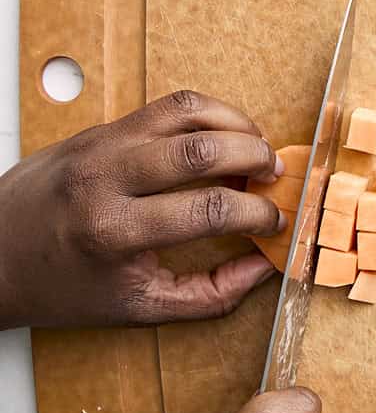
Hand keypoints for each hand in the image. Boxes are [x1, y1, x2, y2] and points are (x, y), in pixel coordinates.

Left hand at [0, 90, 285, 329]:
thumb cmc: (62, 284)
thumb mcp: (137, 306)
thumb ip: (210, 295)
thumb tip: (263, 268)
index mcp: (115, 233)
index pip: (209, 210)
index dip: (257, 216)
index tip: (274, 224)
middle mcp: (107, 179)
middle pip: (204, 150)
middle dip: (256, 159)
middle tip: (275, 176)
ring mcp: (103, 145)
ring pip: (189, 112)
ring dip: (238, 126)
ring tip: (257, 149)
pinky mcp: (102, 127)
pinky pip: (168, 106)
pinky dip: (209, 114)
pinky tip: (224, 136)